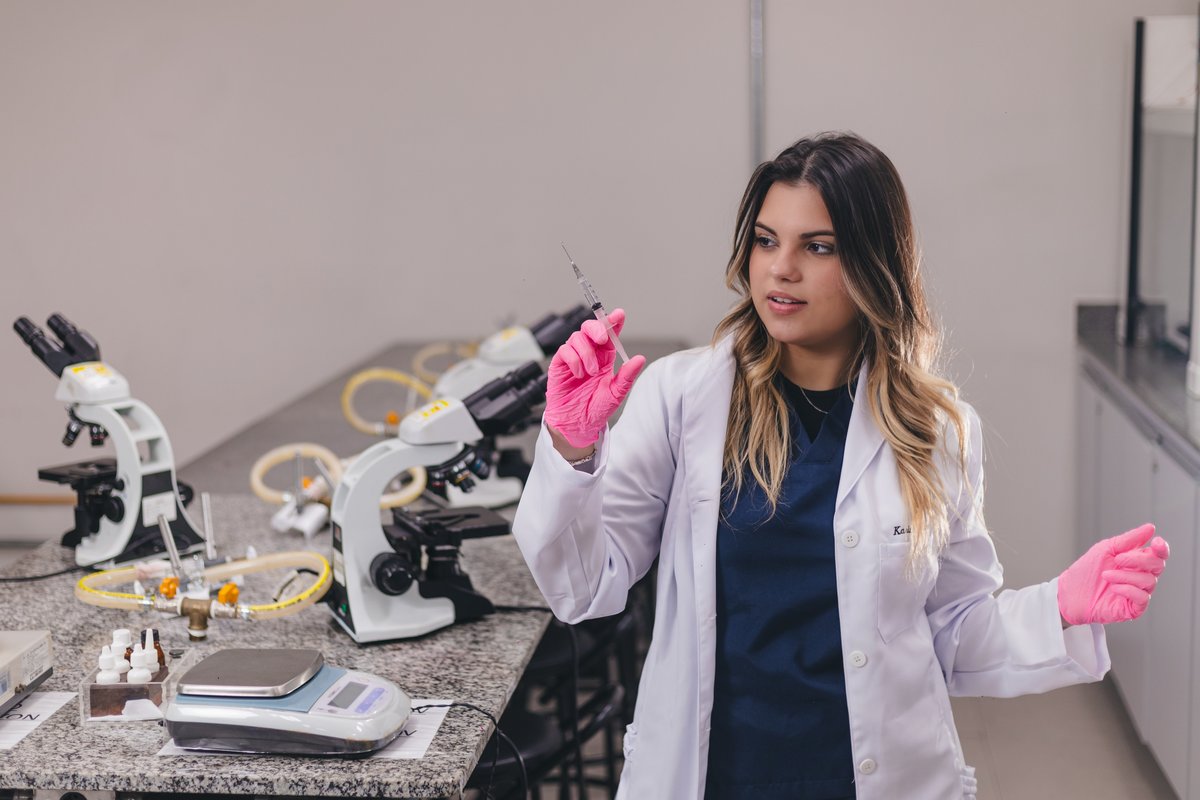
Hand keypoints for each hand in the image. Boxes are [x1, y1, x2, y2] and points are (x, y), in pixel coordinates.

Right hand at [544, 308, 645, 448]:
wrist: (577, 424)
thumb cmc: (595, 409)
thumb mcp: (616, 393)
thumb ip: (627, 376)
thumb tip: (639, 359)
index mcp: (604, 358)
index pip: (610, 334)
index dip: (614, 321)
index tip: (619, 314)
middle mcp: (589, 354)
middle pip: (590, 328)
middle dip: (598, 328)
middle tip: (603, 338)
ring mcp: (573, 358)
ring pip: (577, 337)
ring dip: (586, 353)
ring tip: (590, 373)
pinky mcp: (560, 364)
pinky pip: (565, 351)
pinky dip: (573, 360)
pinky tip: (578, 374)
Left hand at [1058, 523, 1168, 624]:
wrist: (1070, 592)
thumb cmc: (1087, 570)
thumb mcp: (1106, 549)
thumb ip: (1129, 539)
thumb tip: (1150, 528)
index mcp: (1136, 561)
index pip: (1158, 554)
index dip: (1162, 548)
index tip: (1156, 543)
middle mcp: (1140, 576)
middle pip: (1158, 565)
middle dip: (1140, 559)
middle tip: (1118, 559)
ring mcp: (1138, 592)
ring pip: (1149, 581)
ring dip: (1125, 575)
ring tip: (1106, 575)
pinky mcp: (1133, 608)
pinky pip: (1143, 597)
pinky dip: (1128, 589)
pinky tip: (1114, 588)